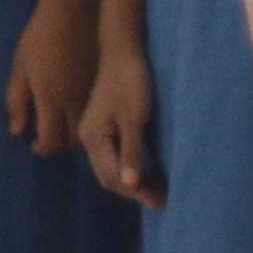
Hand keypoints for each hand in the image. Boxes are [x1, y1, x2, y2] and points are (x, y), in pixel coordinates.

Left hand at [7, 0, 97, 155]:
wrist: (74, 7)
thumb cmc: (41, 35)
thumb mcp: (20, 67)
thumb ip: (16, 101)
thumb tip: (18, 131)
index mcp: (51, 97)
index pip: (51, 141)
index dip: (43, 148)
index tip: (35, 144)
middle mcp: (75, 100)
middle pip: (73, 141)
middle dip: (60, 145)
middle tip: (49, 136)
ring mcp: (93, 91)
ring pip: (90, 128)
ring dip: (76, 133)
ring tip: (64, 124)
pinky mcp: (104, 81)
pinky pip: (99, 110)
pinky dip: (89, 117)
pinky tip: (79, 107)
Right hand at [81, 44, 164, 207]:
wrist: (124, 51)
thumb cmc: (131, 81)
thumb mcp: (135, 117)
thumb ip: (132, 150)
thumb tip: (131, 184)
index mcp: (93, 138)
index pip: (112, 175)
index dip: (135, 192)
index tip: (160, 202)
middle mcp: (90, 139)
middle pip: (109, 175)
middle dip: (134, 190)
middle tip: (162, 201)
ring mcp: (97, 132)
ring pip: (113, 166)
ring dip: (134, 180)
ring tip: (158, 192)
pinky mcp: (106, 125)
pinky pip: (116, 154)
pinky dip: (132, 166)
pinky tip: (149, 171)